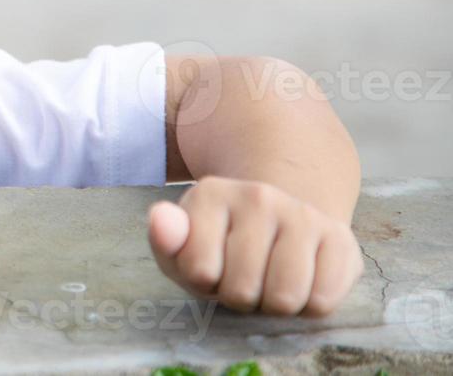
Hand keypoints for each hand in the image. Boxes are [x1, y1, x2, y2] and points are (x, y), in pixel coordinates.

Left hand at [147, 176, 362, 315]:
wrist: (281, 218)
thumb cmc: (222, 245)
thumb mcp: (182, 246)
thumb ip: (166, 239)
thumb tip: (160, 218)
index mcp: (210, 194)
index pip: (200, 270)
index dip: (204, 283)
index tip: (210, 267)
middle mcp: (257, 195)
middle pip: (243, 289)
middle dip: (240, 297)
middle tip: (244, 277)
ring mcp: (301, 214)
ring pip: (284, 298)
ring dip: (274, 305)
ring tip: (269, 281)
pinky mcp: (340, 237)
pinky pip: (322, 301)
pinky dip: (309, 306)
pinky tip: (301, 282)